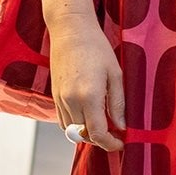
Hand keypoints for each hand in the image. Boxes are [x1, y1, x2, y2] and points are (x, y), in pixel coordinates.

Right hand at [48, 13, 124, 150]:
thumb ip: (117, 103)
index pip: (97, 133)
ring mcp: (60, 99)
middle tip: (116, 135)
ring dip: (87, 134)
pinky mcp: (54, 95)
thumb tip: (121, 126)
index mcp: (89, 96)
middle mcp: (71, 101)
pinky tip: (88, 116)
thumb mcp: (115, 74)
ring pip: (72, 131)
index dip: (110, 143)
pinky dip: (75, 125)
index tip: (121, 143)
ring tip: (103, 125)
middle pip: (84, 135)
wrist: (70, 31)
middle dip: (101, 140)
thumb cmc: (96, 48)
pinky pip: (63, 121)